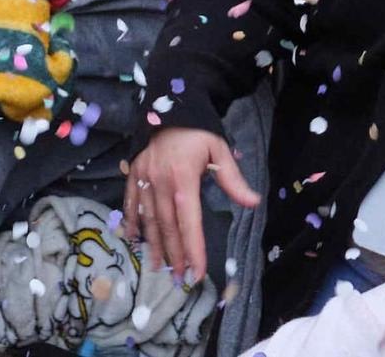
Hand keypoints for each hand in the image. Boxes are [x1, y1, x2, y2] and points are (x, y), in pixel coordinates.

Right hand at [122, 125, 260, 282]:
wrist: (167, 106)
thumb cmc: (197, 131)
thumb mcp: (219, 149)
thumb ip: (233, 178)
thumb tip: (253, 203)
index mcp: (183, 178)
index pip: (189, 222)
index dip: (194, 248)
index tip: (198, 271)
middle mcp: (160, 182)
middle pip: (168, 226)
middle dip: (176, 254)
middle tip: (181, 278)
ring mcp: (144, 178)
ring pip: (149, 219)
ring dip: (155, 245)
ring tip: (159, 267)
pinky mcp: (133, 173)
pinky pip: (131, 202)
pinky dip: (132, 222)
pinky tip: (134, 240)